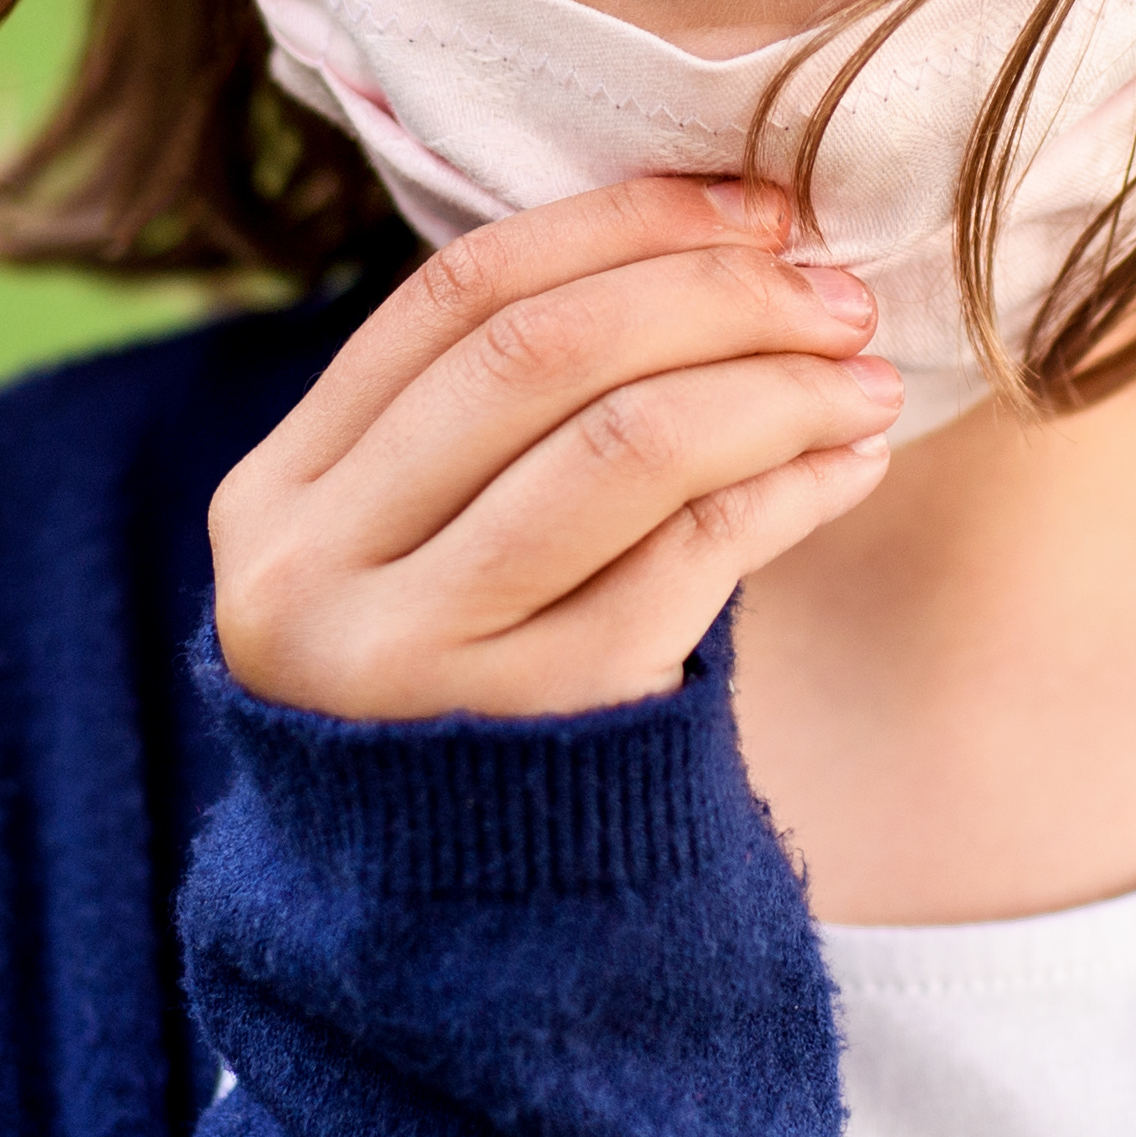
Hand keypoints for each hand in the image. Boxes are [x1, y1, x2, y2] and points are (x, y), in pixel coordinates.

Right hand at [211, 175, 900, 721]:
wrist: (454, 930)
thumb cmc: (464, 688)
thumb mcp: (412, 550)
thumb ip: (496, 415)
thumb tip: (724, 237)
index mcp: (274, 497)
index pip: (451, 296)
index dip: (616, 226)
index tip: (750, 207)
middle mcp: (314, 577)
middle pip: (541, 354)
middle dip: (712, 295)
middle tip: (831, 291)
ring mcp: (414, 664)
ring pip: (626, 445)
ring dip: (772, 385)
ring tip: (861, 373)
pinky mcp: (536, 732)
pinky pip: (689, 561)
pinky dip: (788, 489)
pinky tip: (847, 464)